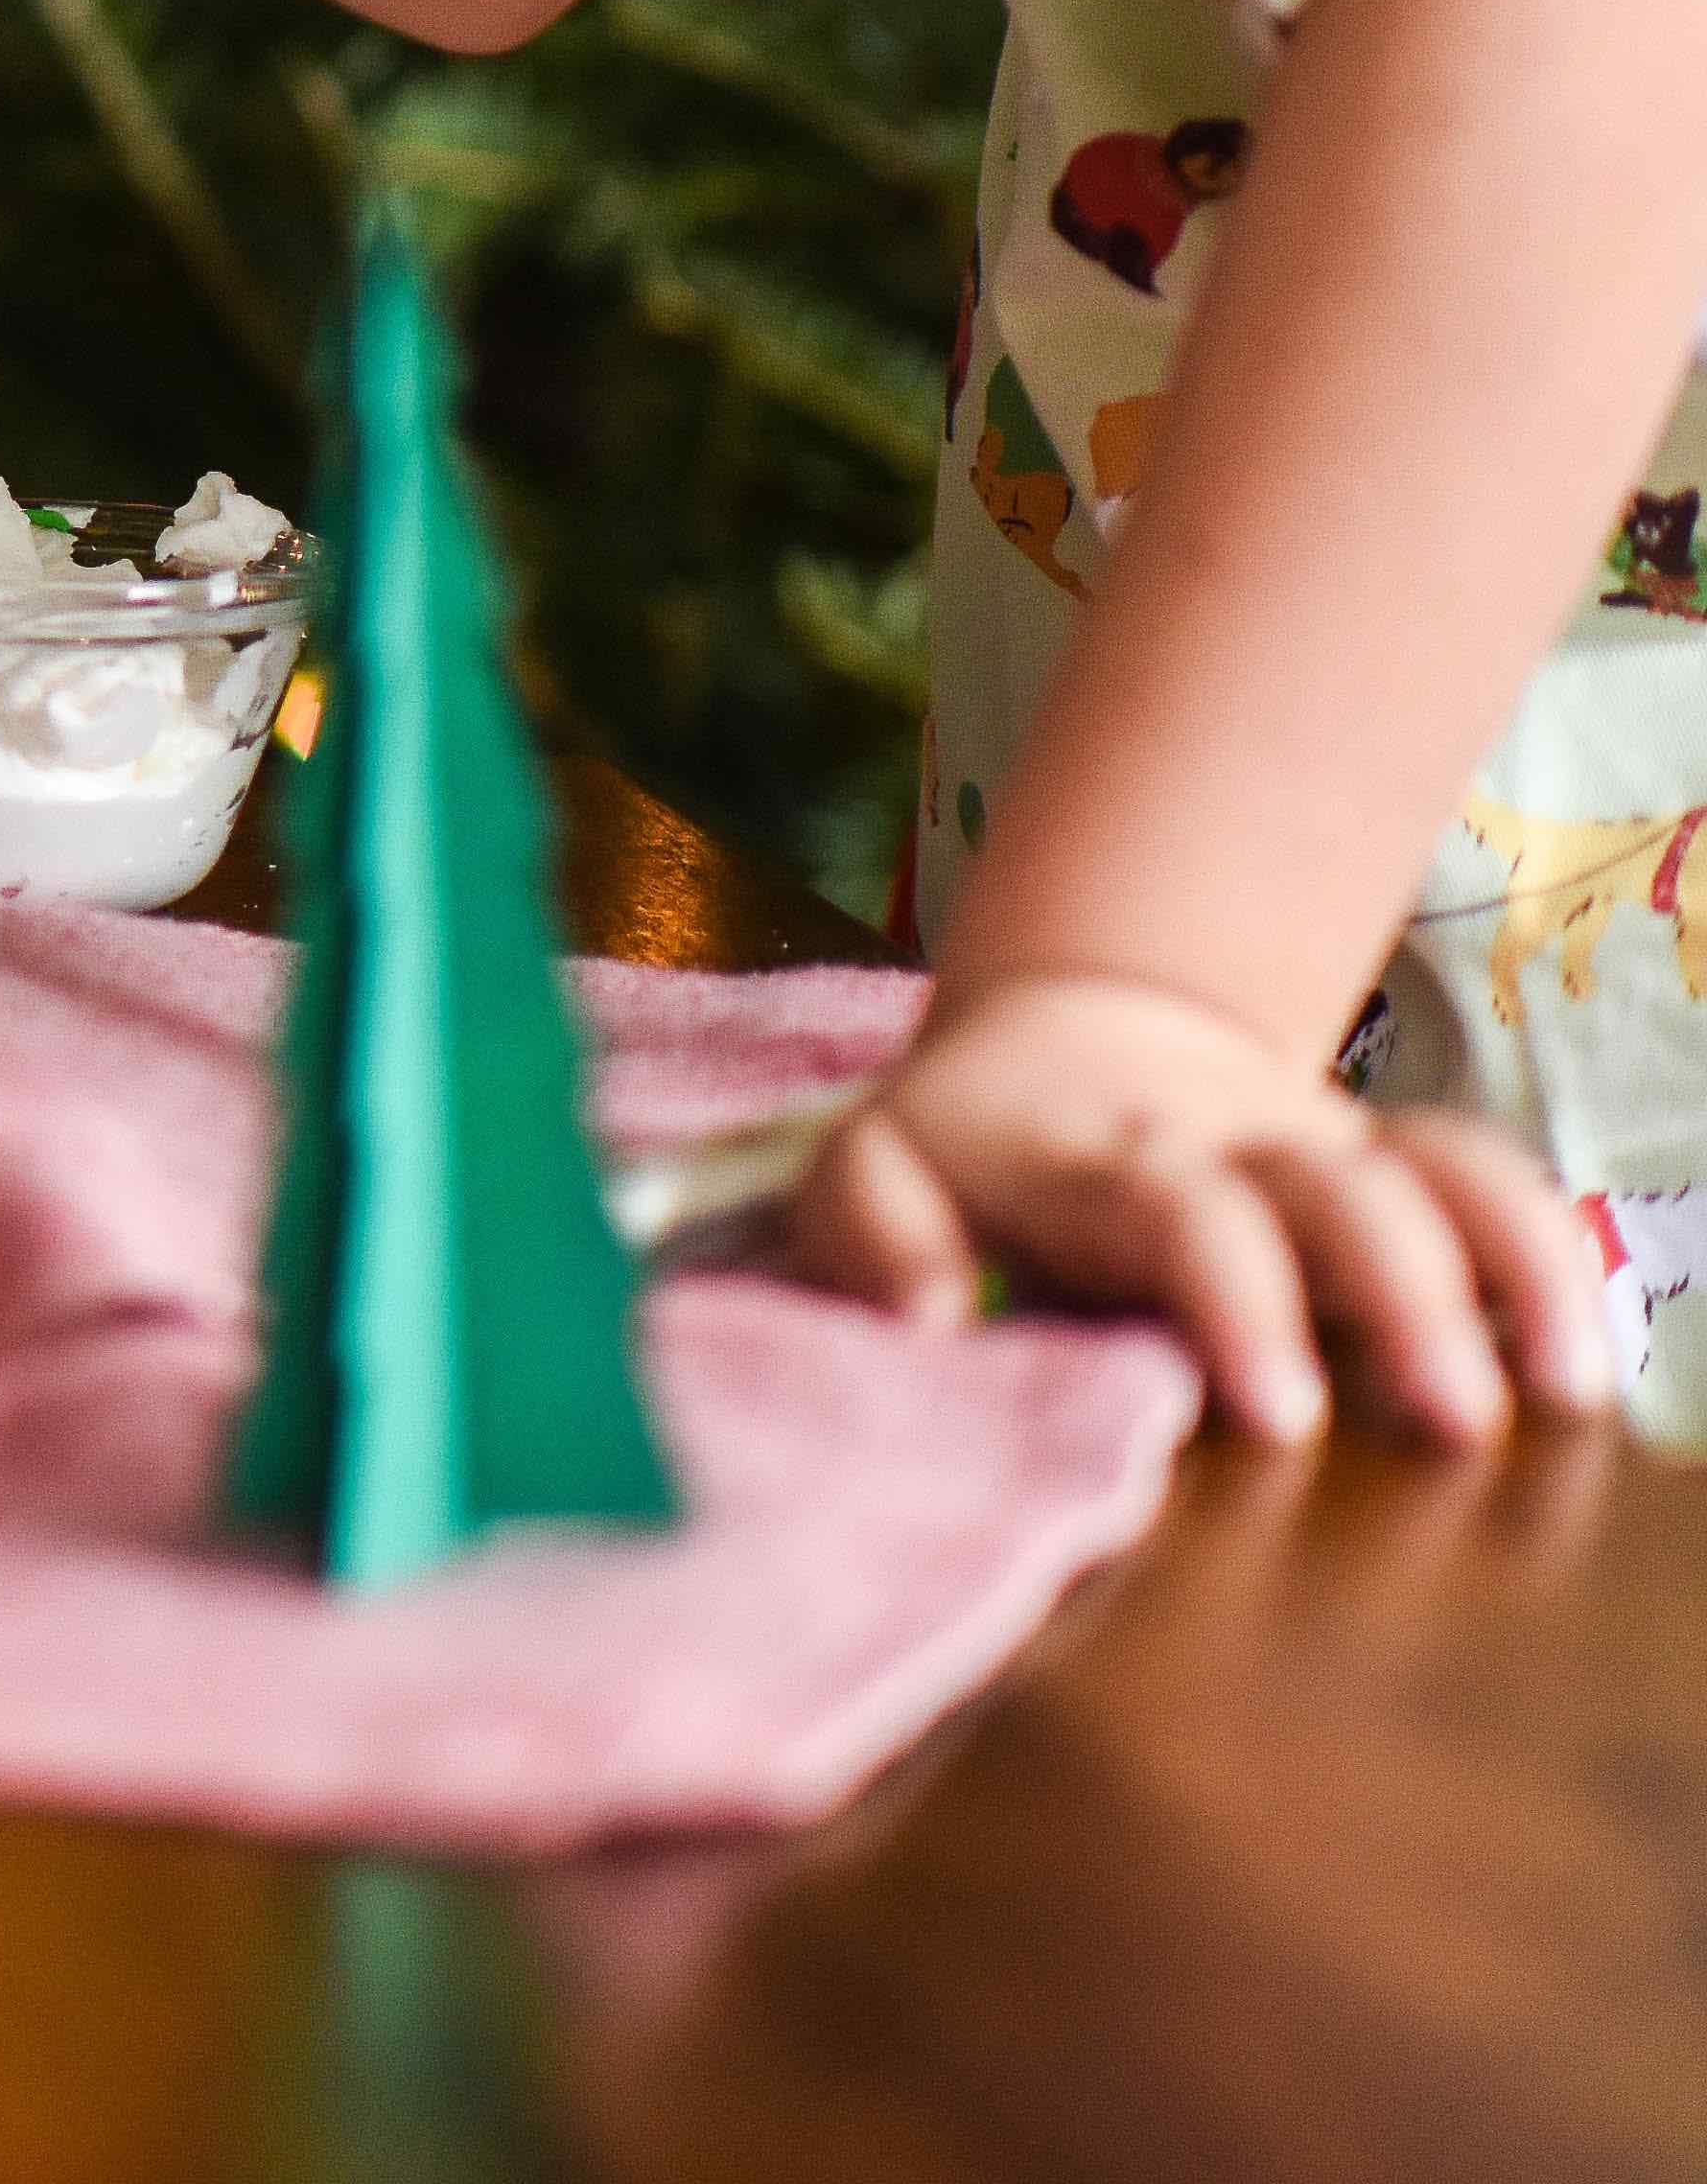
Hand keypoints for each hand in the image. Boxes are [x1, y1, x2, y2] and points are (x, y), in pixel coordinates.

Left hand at [783, 966, 1617, 1446]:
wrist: (1079, 1029)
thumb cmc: (969, 1144)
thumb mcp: (875, 1164)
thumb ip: (873, 1230)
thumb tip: (927, 1317)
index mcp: (1109, 1160)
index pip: (1189, 1216)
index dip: (1242, 1305)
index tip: (1281, 1417)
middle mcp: (1242, 1150)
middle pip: (1348, 1198)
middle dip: (1408, 1303)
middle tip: (1456, 1426)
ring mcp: (1337, 1157)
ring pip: (1446, 1179)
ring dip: (1513, 1274)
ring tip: (1564, 1395)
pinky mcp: (1399, 1176)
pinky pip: (1494, 1188)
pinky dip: (1548, 1258)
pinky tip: (1581, 1364)